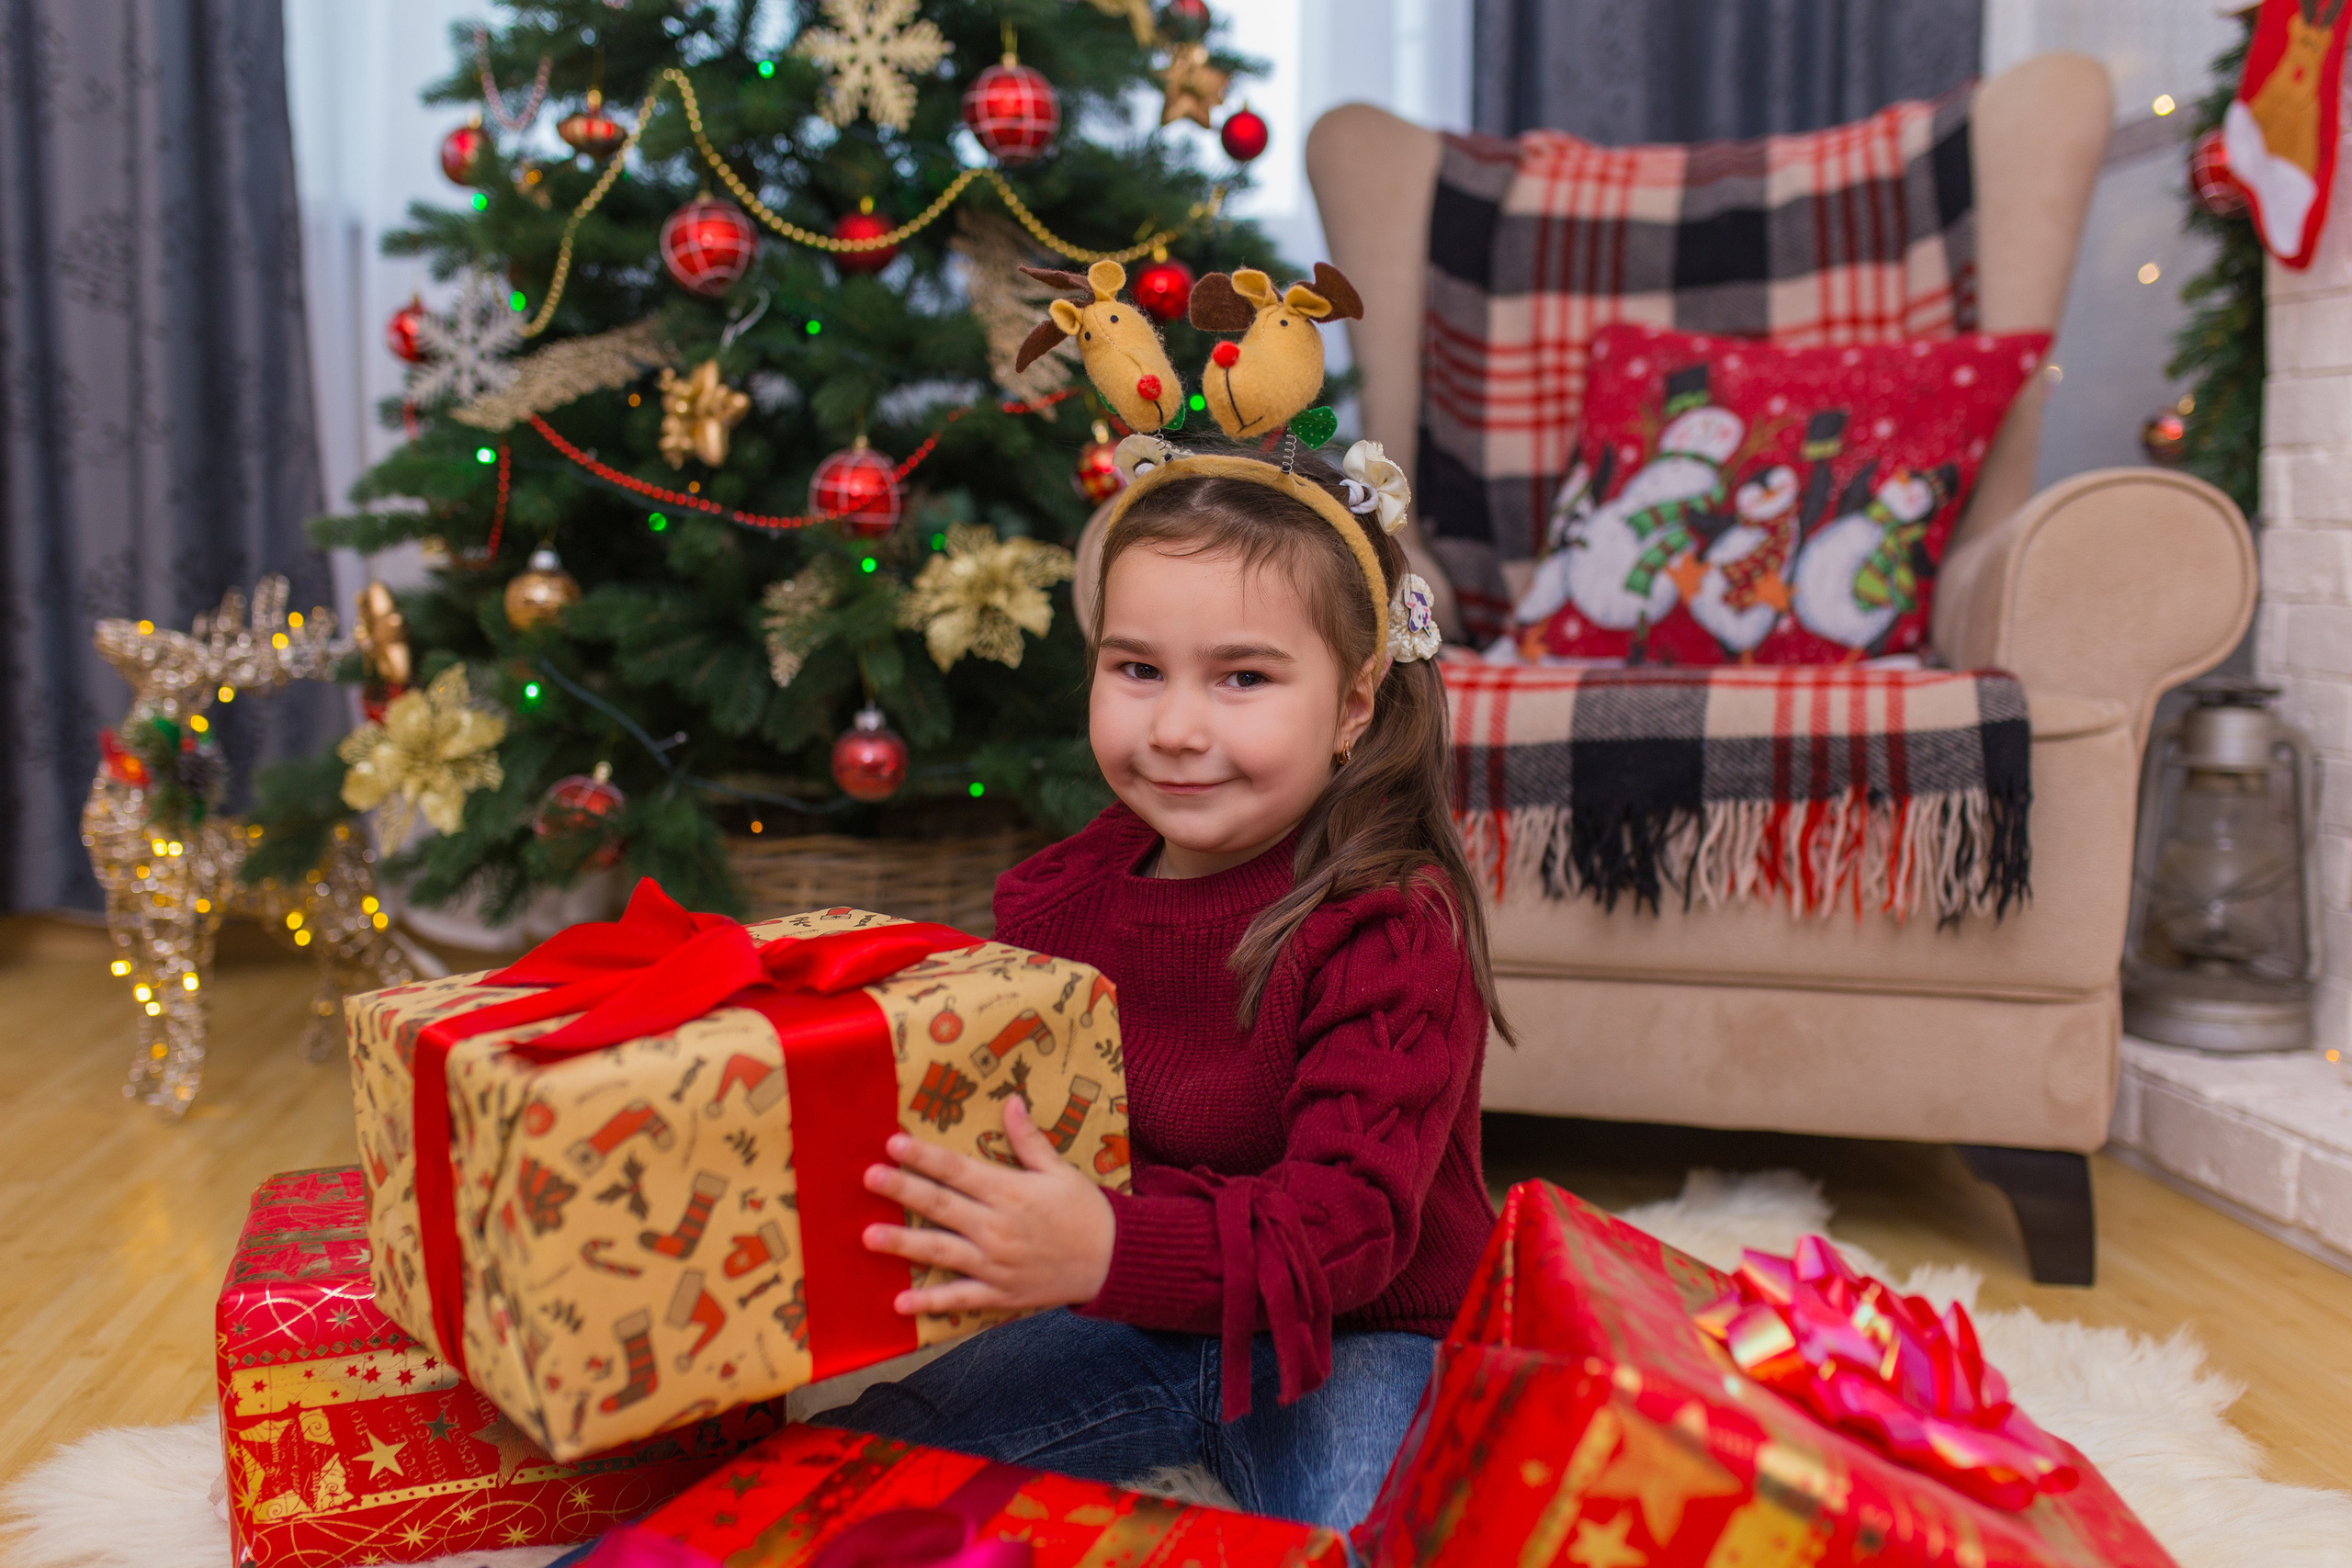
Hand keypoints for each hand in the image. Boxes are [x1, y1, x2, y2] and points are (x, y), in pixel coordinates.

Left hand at [861, 1095, 1114, 1315]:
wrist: (1113, 1261)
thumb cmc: (1085, 1211)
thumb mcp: (1060, 1170)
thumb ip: (1029, 1140)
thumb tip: (1011, 1102)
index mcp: (1010, 1192)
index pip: (958, 1170)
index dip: (924, 1156)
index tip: (894, 1143)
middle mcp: (997, 1227)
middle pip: (941, 1205)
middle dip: (903, 1190)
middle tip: (869, 1178)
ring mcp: (996, 1264)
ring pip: (941, 1251)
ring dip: (903, 1244)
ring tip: (869, 1237)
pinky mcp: (999, 1293)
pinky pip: (959, 1299)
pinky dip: (930, 1303)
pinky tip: (900, 1302)